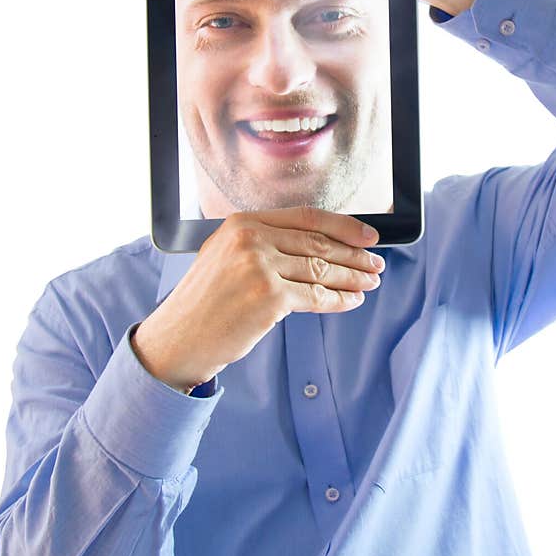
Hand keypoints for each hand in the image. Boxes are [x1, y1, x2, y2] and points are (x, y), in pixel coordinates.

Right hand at [131, 207, 385, 391]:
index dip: (343, 226)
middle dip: (354, 254)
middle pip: (317, 243)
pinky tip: (352, 300)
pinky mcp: (269, 297)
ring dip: (352, 277)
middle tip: (376, 263)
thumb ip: (264, 244)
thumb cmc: (205, 303)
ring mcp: (259, 267)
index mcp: (242, 222)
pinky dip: (339, 300)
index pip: (305, 217)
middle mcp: (250, 239)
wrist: (180, 337)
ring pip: (321, 269)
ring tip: (370, 282)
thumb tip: (316, 247)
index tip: (367, 235)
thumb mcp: (227, 257)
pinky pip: (316, 296)